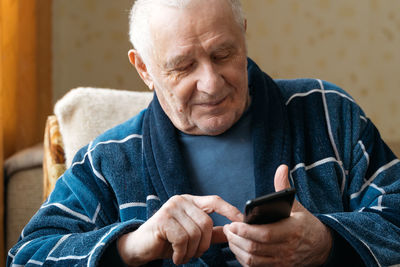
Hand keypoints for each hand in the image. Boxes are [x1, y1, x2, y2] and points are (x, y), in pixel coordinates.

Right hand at [117, 194, 242, 265]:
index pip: (215, 201)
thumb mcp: (192, 236)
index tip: (243, 221)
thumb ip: (211, 233)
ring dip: (191, 252)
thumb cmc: (167, 241)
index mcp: (190, 201)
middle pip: (207, 223)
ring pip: (195, 233)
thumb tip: (233, 231)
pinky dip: (181, 253)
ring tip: (182, 256)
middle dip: (203, 245)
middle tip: (193, 254)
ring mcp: (171, 208)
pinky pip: (182, 239)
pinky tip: (175, 257)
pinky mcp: (162, 219)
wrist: (140, 247)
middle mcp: (181, 200)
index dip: (230, 210)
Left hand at [223, 165, 332, 266]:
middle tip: (227, 229)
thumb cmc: (306, 224)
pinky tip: (238, 248)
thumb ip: (284, 188)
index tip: (233, 224)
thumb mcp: (297, 206)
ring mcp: (283, 261)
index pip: (265, 234)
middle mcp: (287, 249)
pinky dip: (244, 259)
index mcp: (292, 231)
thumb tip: (282, 167)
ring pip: (253, 260)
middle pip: (255, 248)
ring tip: (230, 237)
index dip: (246, 231)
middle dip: (237, 239)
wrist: (322, 246)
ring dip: (237, 249)